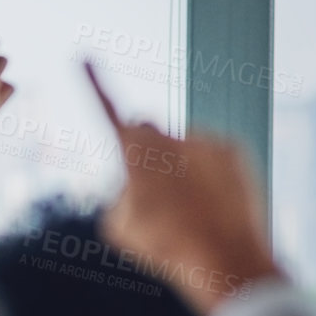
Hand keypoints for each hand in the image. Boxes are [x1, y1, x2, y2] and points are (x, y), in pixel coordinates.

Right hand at [86, 63, 280, 315]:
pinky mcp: (232, 149)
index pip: (106, 108)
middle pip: (145, 126)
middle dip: (142, 143)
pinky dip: (207, 172)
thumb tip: (137, 185)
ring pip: (179, 145)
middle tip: (148, 181)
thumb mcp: (118, 226)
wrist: (224, 260)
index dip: (92, 82)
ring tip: (189, 209)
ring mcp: (203, 140)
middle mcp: (168, 136)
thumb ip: (120, 194)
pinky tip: (211, 202)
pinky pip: (209, 153)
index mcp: (135, 151)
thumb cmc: (163, 247)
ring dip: (178, 166)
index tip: (82, 55)